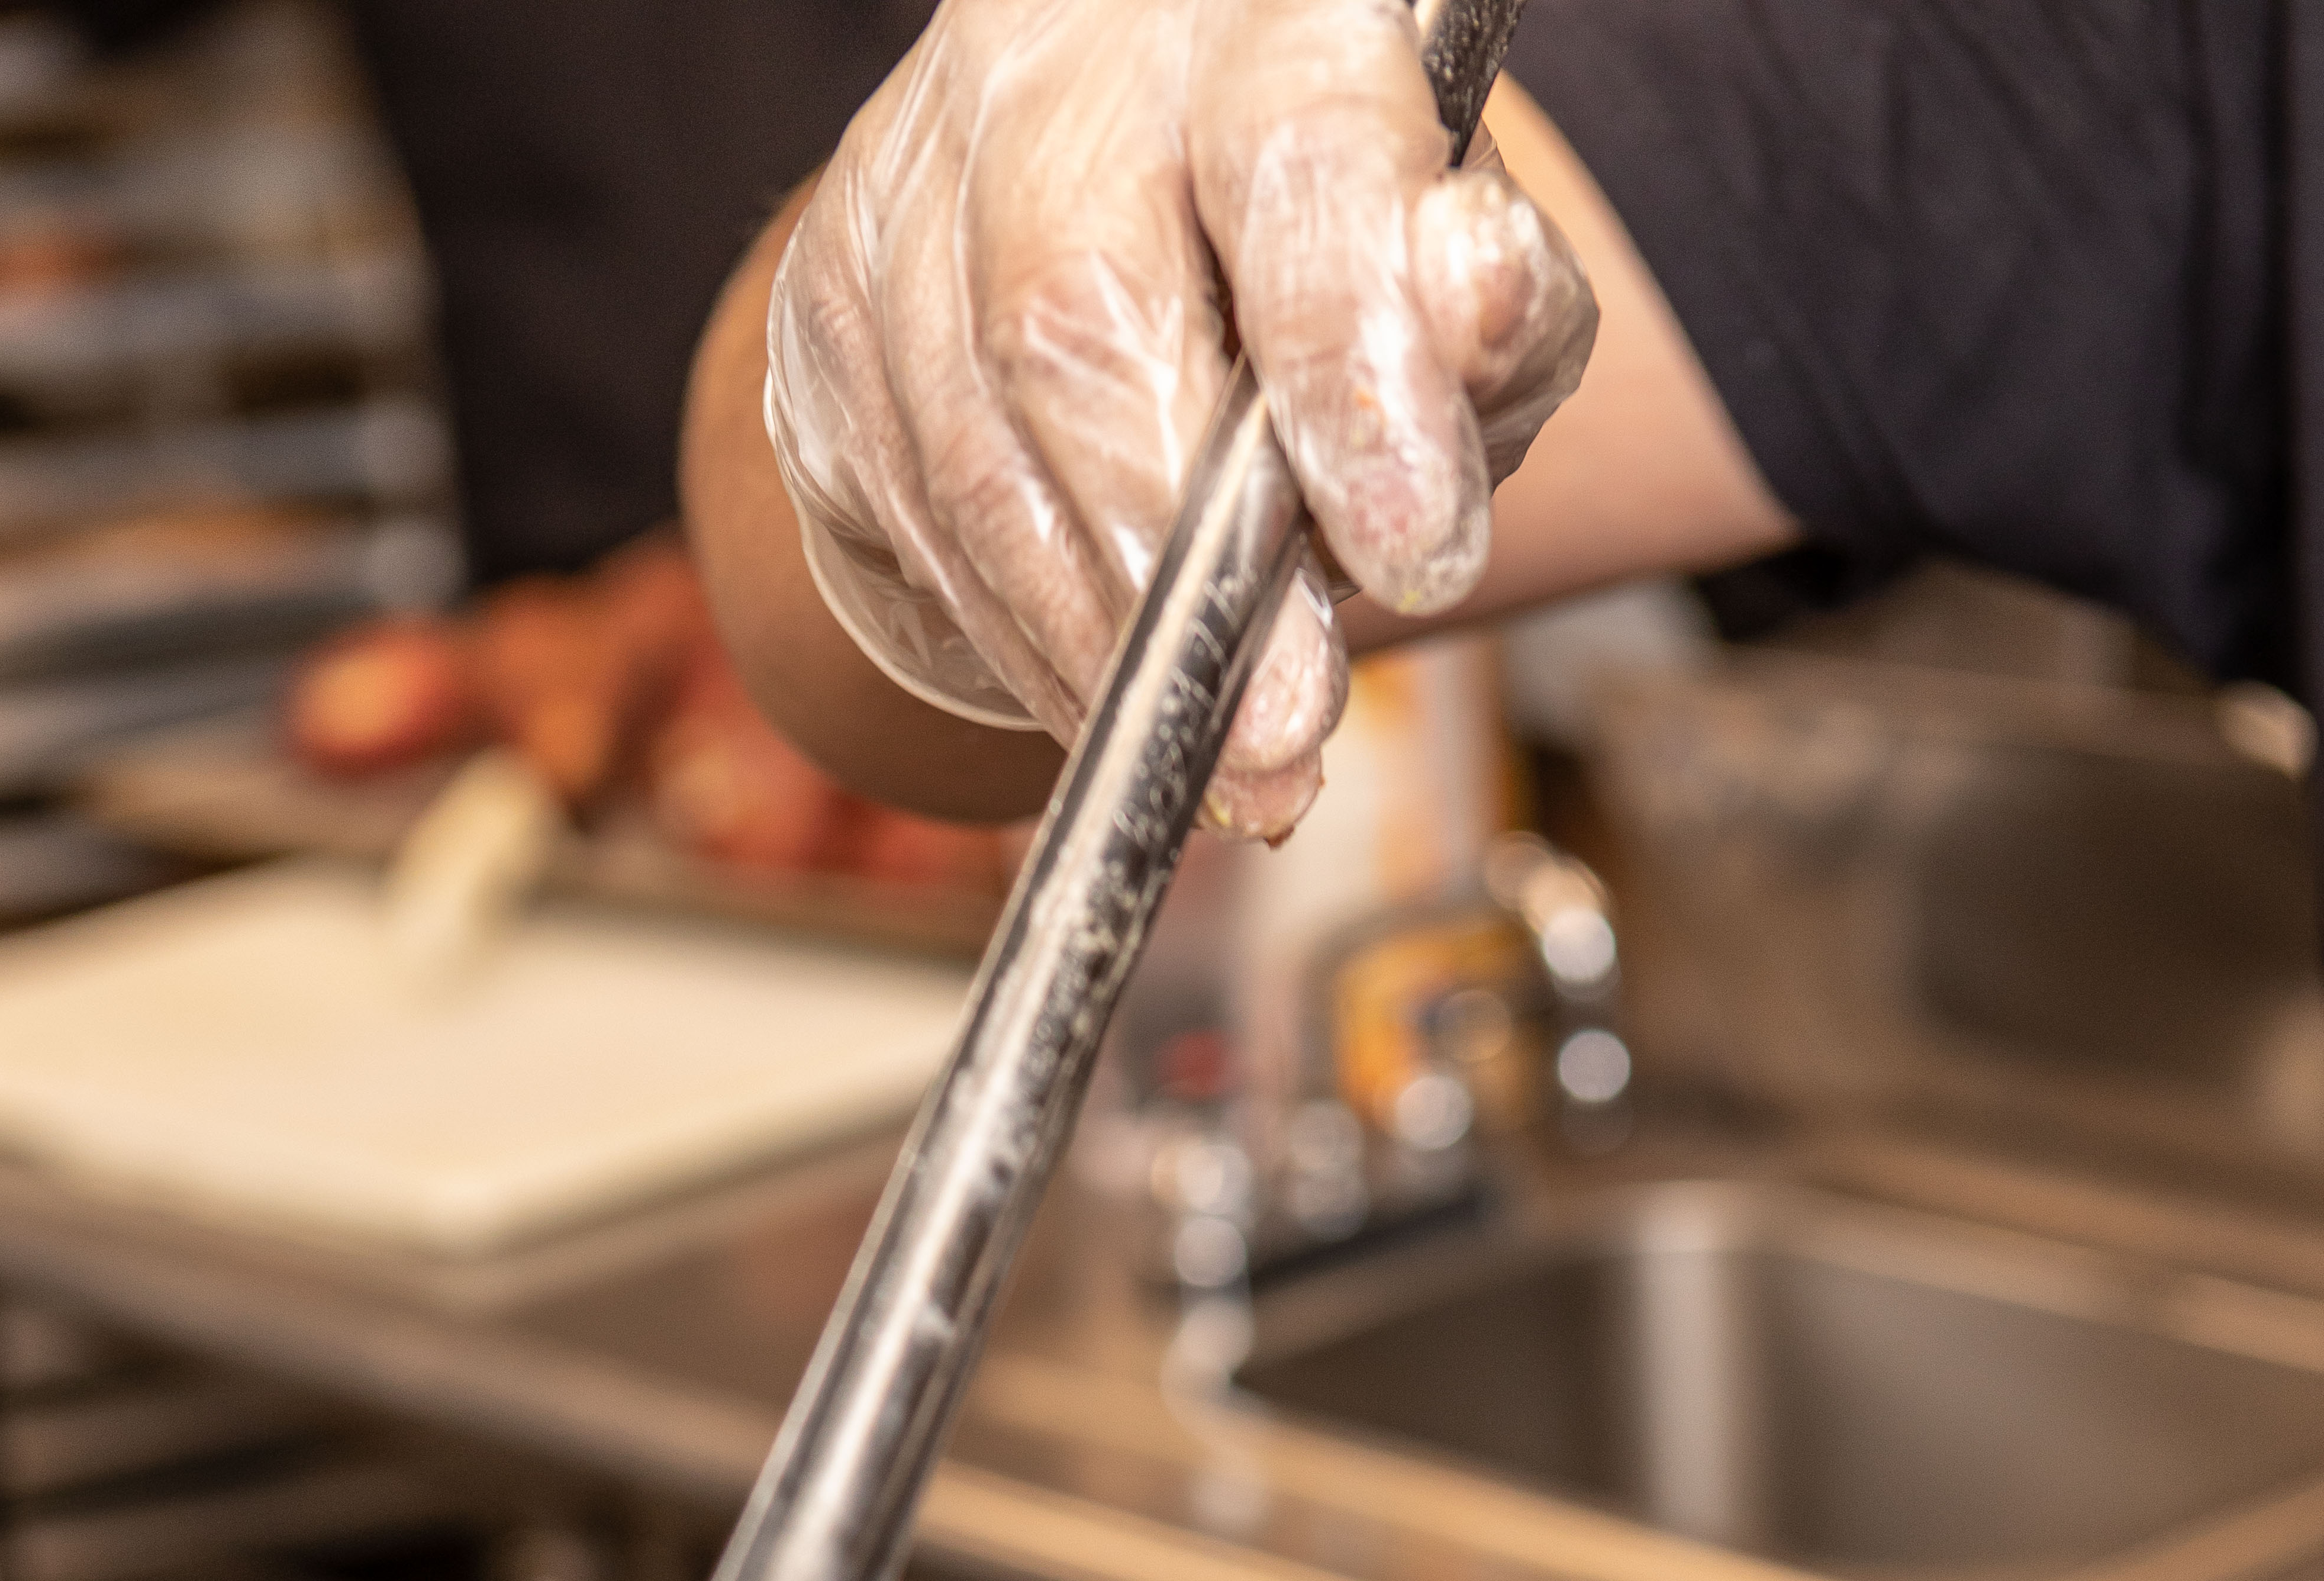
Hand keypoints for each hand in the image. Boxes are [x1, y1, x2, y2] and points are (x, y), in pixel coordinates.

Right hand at [763, 0, 1594, 835]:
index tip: (1411, 549)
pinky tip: (1115, 703)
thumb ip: (1494, 311)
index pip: (1298, 163)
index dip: (1348, 363)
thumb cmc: (1328, 254)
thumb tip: (1475, 302)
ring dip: (1105, 646)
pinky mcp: (829, 302)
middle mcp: (1058, 59)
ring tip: (1227, 762)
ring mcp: (912, 177)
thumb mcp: (1458, 280)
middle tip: (1285, 732)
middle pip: (1081, 319)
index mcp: (1259, 11)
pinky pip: (919, 520)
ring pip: (979, 454)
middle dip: (1189, 569)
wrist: (1141, 214)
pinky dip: (1030, 644)